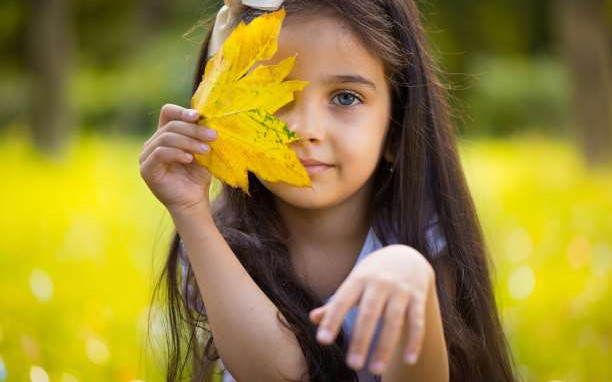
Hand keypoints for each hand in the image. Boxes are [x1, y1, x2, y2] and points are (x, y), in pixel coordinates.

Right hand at [139, 103, 217, 214]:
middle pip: (171, 125)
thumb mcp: (202, 151)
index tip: (199, 116)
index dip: (181, 111)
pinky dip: (177, 153)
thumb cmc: (198, 177)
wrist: (193, 202)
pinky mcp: (146, 169)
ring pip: (166, 137)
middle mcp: (153, 143)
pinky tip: (190, 159)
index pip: (167, 113)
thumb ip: (200, 135)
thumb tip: (206, 117)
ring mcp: (147, 156)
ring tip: (206, 150)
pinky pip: (160, 153)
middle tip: (212, 136)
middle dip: (194, 130)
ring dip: (189, 141)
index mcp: (165, 135)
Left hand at [308, 244, 434, 375]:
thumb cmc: (372, 274)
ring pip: (393, 321)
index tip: (323, 341)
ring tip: (376, 370)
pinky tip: (408, 361)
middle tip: (352, 365)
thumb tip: (313, 318)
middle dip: (361, 340)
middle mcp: (380, 283)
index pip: (343, 301)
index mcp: (359, 278)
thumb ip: (336, 302)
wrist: (406, 254)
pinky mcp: (418, 297)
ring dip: (385, 347)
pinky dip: (414, 341)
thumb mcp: (354, 282)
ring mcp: (401, 290)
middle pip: (369, 313)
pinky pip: (417, 322)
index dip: (332, 320)